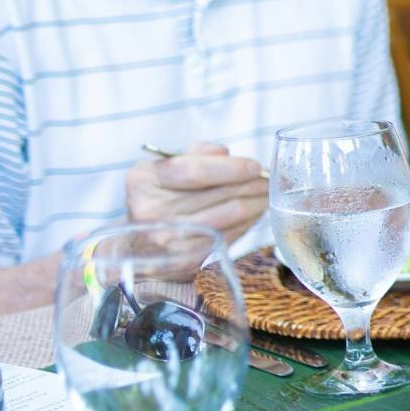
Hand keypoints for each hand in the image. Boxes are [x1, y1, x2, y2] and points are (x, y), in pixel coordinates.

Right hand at [124, 143, 268, 241]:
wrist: (140, 246)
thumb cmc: (159, 198)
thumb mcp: (165, 169)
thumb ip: (195, 154)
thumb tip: (225, 152)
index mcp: (145, 180)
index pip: (195, 171)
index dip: (232, 168)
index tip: (255, 166)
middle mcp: (153, 210)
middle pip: (220, 194)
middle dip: (252, 184)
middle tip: (269, 180)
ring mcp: (170, 237)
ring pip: (230, 215)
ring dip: (256, 203)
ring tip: (265, 195)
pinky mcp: (188, 258)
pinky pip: (231, 234)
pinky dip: (247, 222)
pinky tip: (253, 213)